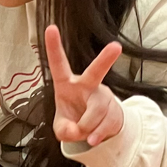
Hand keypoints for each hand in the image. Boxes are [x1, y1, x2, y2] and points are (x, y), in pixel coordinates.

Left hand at [44, 24, 123, 146]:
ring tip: (84, 133)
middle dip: (105, 59)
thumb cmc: (73, 120)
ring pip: (97, 110)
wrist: (95, 130)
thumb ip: (64, 130)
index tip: (50, 28)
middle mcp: (87, 85)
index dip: (54, 47)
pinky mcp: (115, 109)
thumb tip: (77, 131)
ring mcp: (103, 96)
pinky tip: (93, 138)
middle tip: (116, 47)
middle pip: (96, 72)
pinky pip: (106, 123)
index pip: (58, 64)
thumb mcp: (62, 128)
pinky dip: (97, 135)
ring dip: (88, 127)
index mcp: (67, 84)